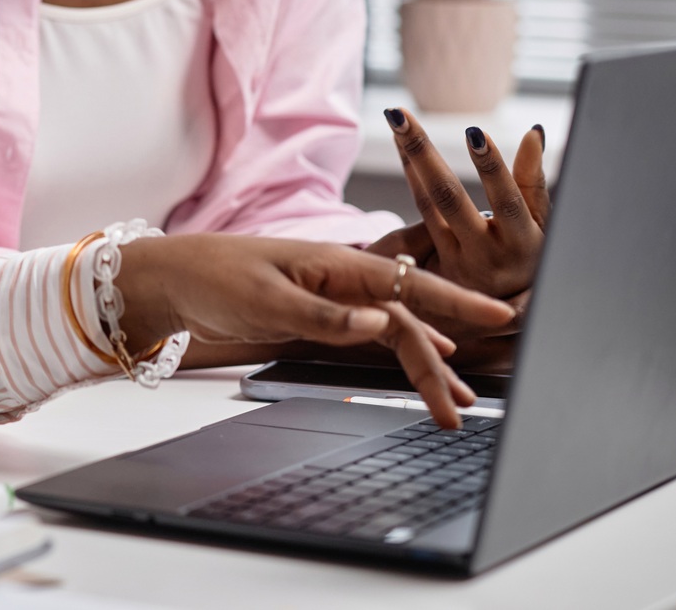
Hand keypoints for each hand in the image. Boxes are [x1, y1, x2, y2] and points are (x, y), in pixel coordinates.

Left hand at [115, 234, 514, 427]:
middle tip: (461, 410)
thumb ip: (324, 316)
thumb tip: (382, 323)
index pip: (409, 285)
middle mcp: (345, 278)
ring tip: (456, 404)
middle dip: (438, 365)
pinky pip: (374, 334)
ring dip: (426, 366)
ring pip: (396, 331)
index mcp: (337, 265)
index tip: (500, 315)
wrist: (176, 278)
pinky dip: (402, 354)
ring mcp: (336, 296)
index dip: (456, 302)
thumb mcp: (266, 300)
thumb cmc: (215, 277)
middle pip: (408, 320)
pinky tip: (428, 369)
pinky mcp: (323, 313)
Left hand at [373, 108, 549, 300]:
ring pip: (430, 202)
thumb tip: (534, 132)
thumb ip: (533, 180)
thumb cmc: (531, 255)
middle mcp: (487, 251)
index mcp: (524, 241)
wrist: (505, 314)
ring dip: (412, 158)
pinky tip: (402, 146)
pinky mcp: (436, 260)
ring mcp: (458, 258)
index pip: (506, 201)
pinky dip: (413, 175)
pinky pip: (422, 210)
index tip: (475, 133)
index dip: (493, 169)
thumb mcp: (542, 224)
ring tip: (398, 119)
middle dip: (425, 154)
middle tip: (402, 117)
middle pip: (450, 198)